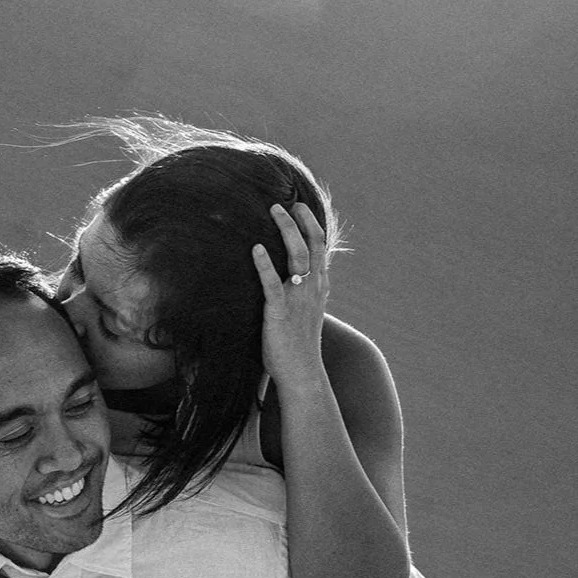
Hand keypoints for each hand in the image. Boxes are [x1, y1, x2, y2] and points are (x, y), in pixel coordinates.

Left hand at [252, 202, 330, 394]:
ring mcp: (298, 299)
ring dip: (286, 230)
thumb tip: (287, 280)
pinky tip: (257, 249)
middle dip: (299, 220)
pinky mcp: (280, 312)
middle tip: (282, 203)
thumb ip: (299, 293)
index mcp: (319, 287)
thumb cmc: (298, 346)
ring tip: (273, 211)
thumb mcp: (303, 313)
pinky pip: (273, 283)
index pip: (321, 248)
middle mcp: (313, 288)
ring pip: (297, 256)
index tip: (301, 207)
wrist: (302, 374)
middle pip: (312, 244)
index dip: (312, 224)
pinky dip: (265, 264)